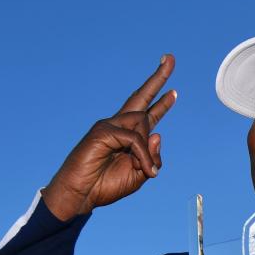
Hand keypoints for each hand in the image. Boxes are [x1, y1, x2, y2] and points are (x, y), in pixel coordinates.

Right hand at [43, 55, 176, 220]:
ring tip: (146, 171)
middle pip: (141, 98)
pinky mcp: (102, 132)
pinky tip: (145, 170)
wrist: (80, 196)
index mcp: (127, 136)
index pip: (146, 114)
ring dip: (147, 152)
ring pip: (142, 125)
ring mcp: (108, 126)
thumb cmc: (104, 186)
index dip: (161, 102)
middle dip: (158, 78)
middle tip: (170, 57)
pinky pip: (134, 139)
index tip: (174, 90)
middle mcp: (117, 126)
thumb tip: (158, 134)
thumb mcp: (139, 176)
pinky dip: (142, 155)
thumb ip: (151, 158)